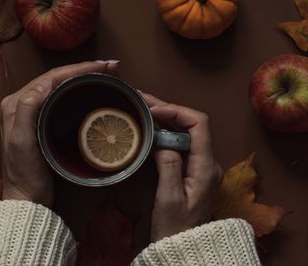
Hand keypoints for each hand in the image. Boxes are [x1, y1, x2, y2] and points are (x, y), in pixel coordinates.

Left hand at [0, 61, 118, 206]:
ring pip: (60, 86)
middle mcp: (21, 103)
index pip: (50, 78)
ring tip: (106, 73)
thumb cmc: (25, 174)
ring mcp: (32, 112)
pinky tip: (92, 88)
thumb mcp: (22, 142)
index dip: (78, 69)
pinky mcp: (41, 121)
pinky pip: (61, 98)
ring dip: (83, 77)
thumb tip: (46, 83)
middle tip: (111, 67)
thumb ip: (27, 109)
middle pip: (56, 78)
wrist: (27, 198)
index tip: (104, 66)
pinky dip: (79, 90)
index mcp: (15, 103)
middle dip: (84, 69)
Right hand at [141, 92, 222, 241]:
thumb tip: (163, 142)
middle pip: (192, 125)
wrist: (183, 247)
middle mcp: (207, 162)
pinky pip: (180, 144)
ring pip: (185, 132)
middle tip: (142, 101)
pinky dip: (165, 132)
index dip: (177, 111)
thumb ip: (169, 167)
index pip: (199, 125)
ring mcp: (200, 166)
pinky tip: (150, 128)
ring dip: (165, 119)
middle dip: (168, 110)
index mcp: (205, 167)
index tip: (153, 110)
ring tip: (143, 109)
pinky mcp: (191, 170)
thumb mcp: (168, 199)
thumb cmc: (175, 228)